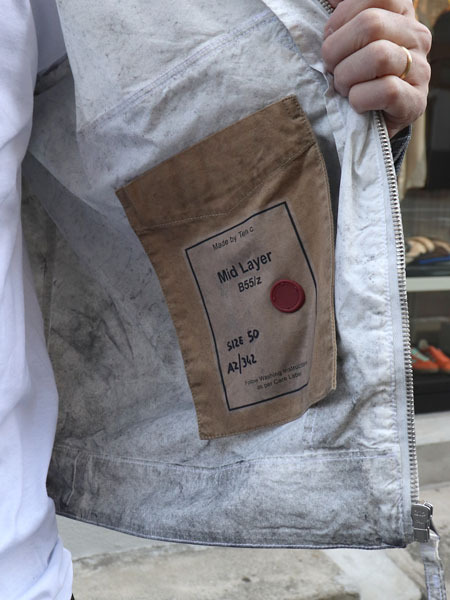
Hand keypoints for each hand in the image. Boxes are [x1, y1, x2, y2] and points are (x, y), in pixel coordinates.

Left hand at [322, 0, 431, 137]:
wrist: (364, 122)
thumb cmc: (351, 75)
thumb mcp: (345, 39)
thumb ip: (341, 14)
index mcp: (400, 14)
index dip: (341, 17)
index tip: (330, 37)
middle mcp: (416, 37)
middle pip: (371, 24)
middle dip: (337, 50)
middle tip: (332, 69)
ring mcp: (420, 69)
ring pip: (378, 56)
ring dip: (347, 77)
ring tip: (343, 88)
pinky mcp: (415, 101)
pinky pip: (387, 90)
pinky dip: (360, 99)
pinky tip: (356, 103)